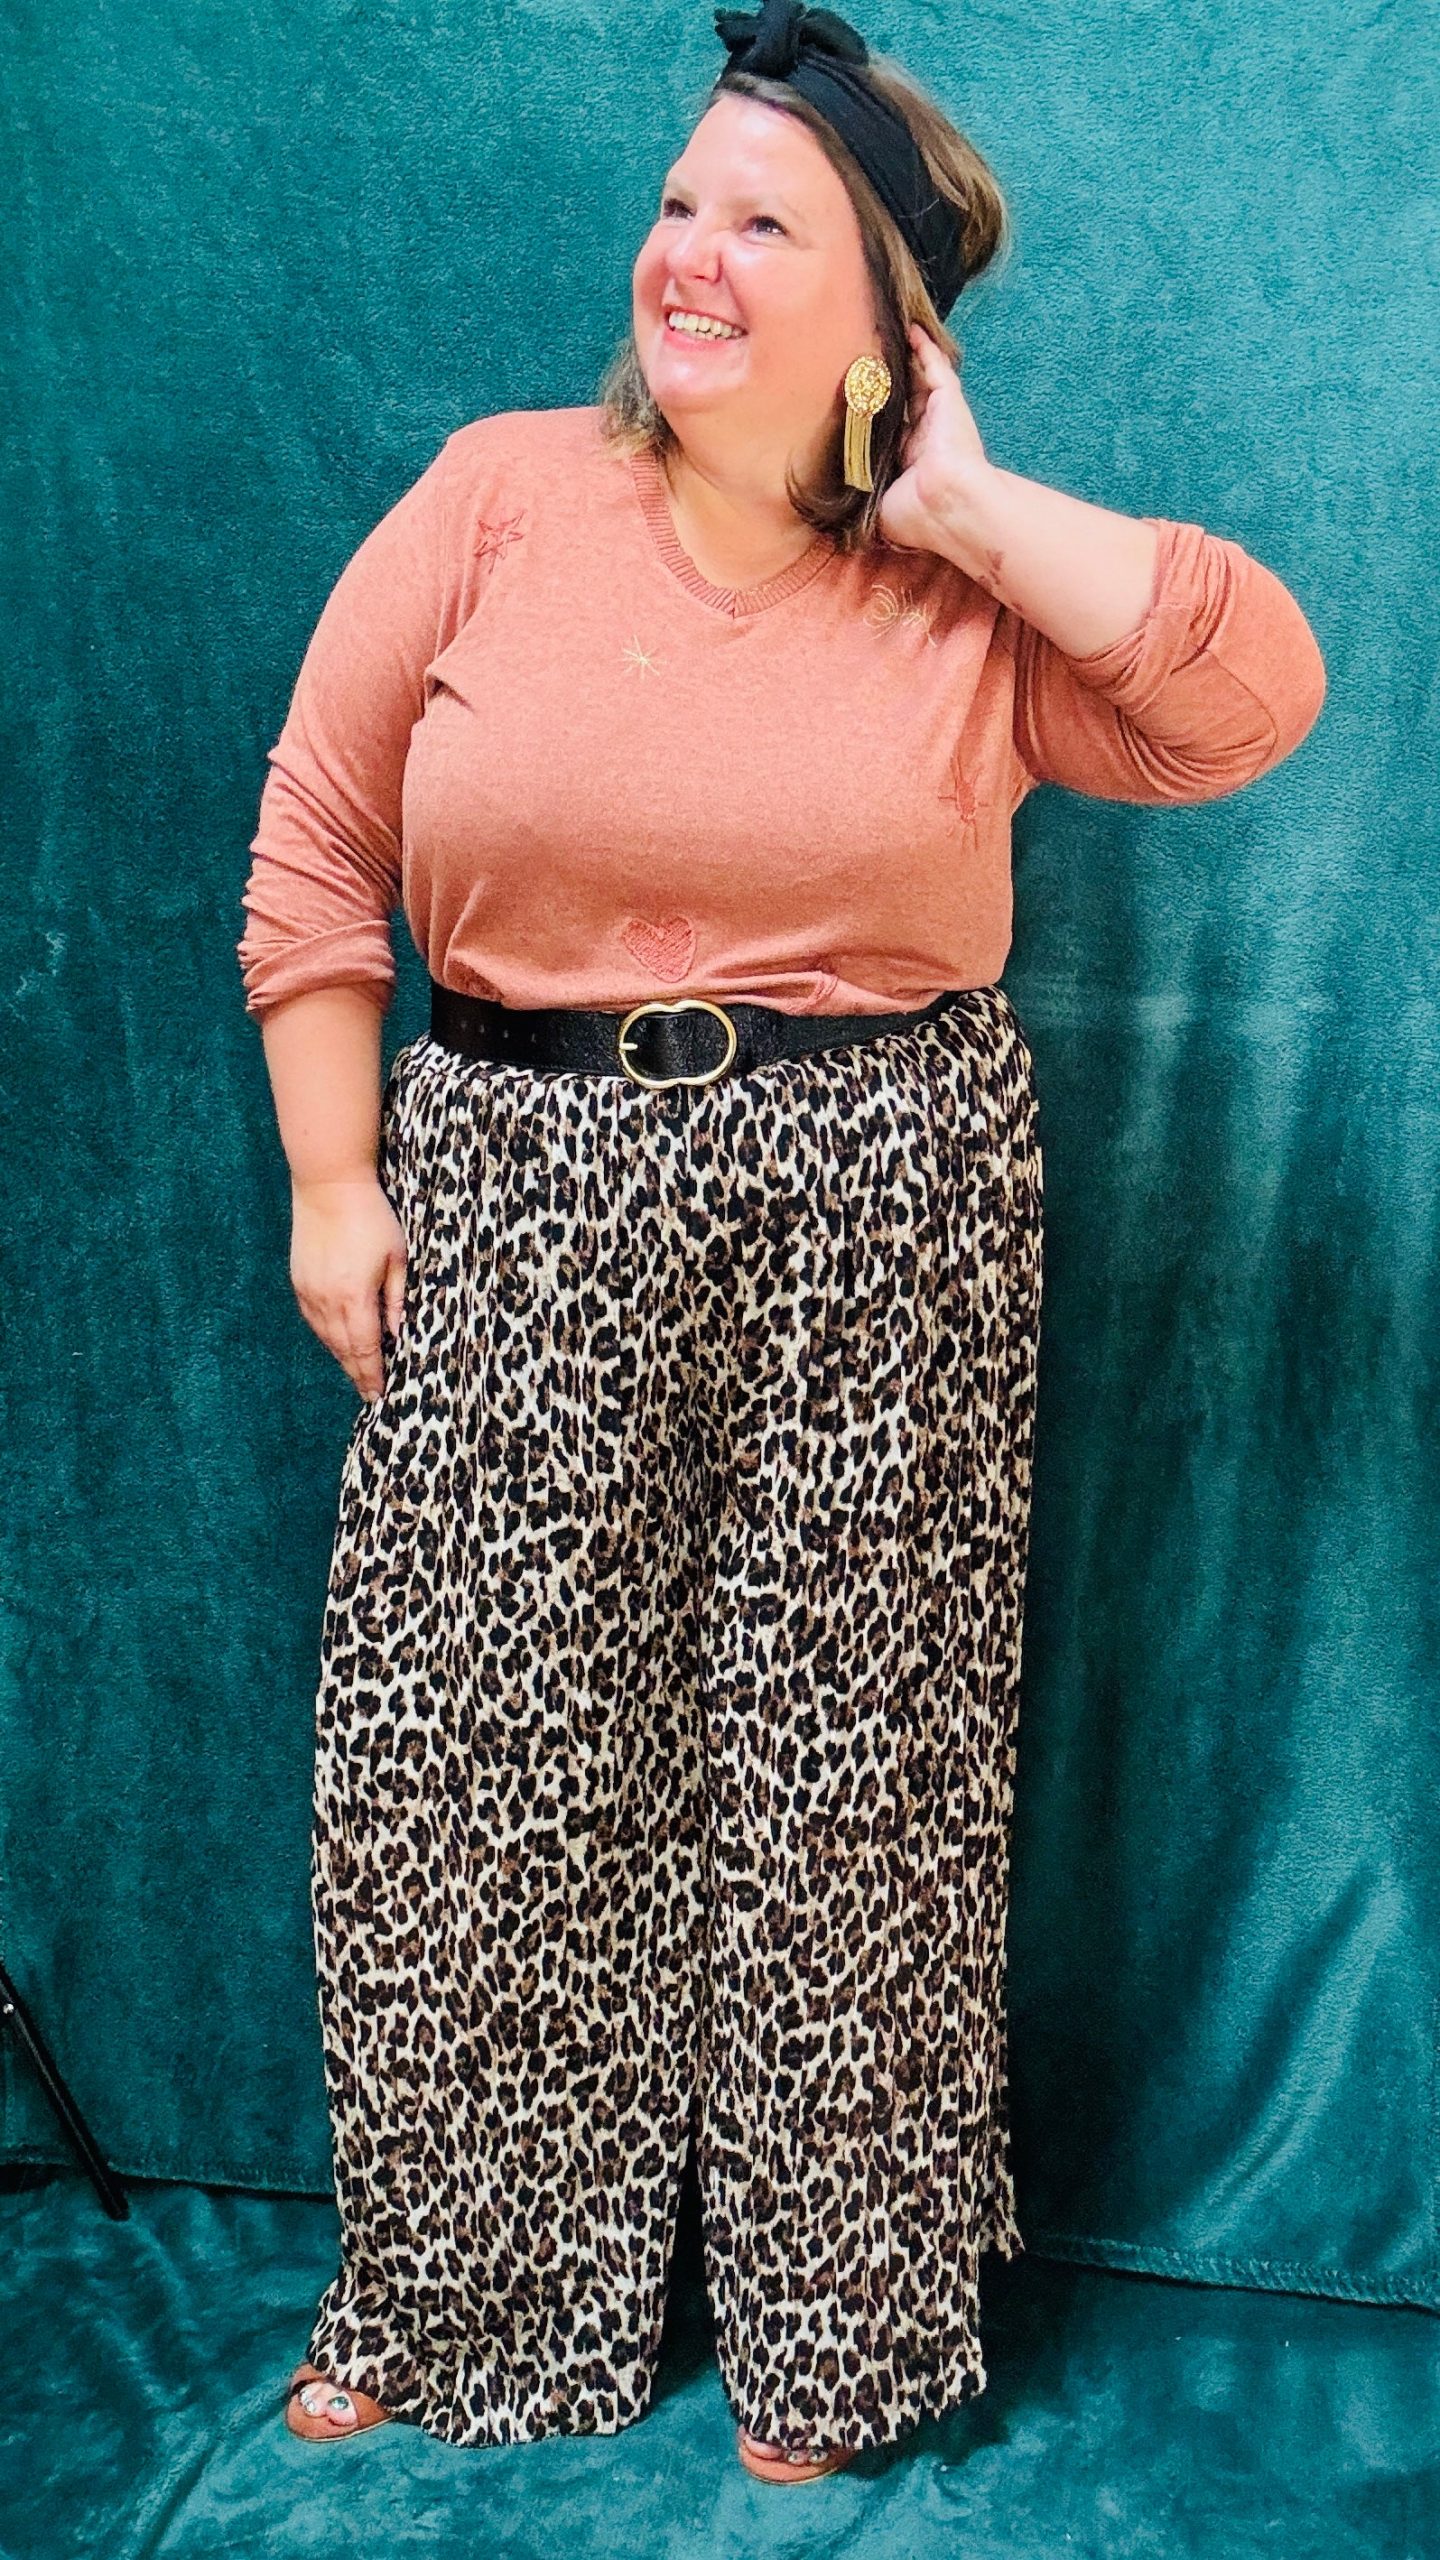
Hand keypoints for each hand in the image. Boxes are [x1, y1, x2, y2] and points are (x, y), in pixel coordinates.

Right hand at [290, 1175, 407, 1401]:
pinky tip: (336, 1342)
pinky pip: (313, 1320)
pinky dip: (326, 1336)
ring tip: (356, 1373)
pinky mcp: (298, 1280)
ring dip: (342, 1357)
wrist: (328, 1185)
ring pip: (325, 1337)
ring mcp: (308, 1291)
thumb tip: (399, 1334)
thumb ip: (397, 1299)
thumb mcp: (397, 1258)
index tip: (379, 1394)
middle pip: (343, 1349)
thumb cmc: (371, 1216)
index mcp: (354, 1297)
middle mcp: (327, 1300)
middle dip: (357, 1374)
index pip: (364, 1349)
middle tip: (369, 1394)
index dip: (372, 1374)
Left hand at [876, 322, 990, 554]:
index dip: (873, 417)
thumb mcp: (876, 511)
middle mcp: (924, 438)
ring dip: (904, 360)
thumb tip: (833, 508)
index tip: (853, 402)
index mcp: (909, 464)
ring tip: (885, 338)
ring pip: (918, 380)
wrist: (944, 503)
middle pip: (902, 402)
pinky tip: (910, 330)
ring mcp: (938, 417)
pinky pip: (935, 367)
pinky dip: (924, 347)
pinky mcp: (949, 400)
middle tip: (865, 362)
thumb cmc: (913, 514)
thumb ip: (859, 499)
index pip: (889, 433)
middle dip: (886, 384)